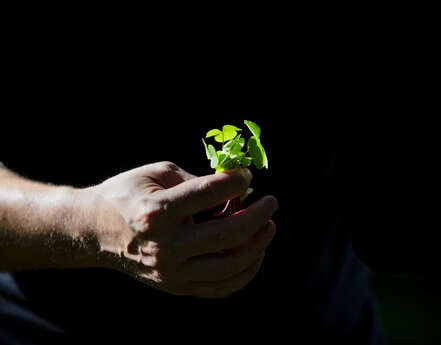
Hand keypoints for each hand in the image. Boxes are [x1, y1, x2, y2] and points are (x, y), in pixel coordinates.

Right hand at [85, 161, 277, 297]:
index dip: (236, 182)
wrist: (94, 231)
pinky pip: (219, 288)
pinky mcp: (174, 286)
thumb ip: (197, 180)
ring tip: (268, 228)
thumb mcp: (158, 173)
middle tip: (271, 203)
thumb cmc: (126, 195)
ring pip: (229, 267)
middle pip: (228, 236)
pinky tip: (254, 255)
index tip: (247, 177)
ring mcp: (170, 272)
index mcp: (157, 212)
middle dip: (258, 216)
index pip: (210, 194)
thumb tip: (235, 188)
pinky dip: (244, 273)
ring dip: (258, 246)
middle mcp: (165, 246)